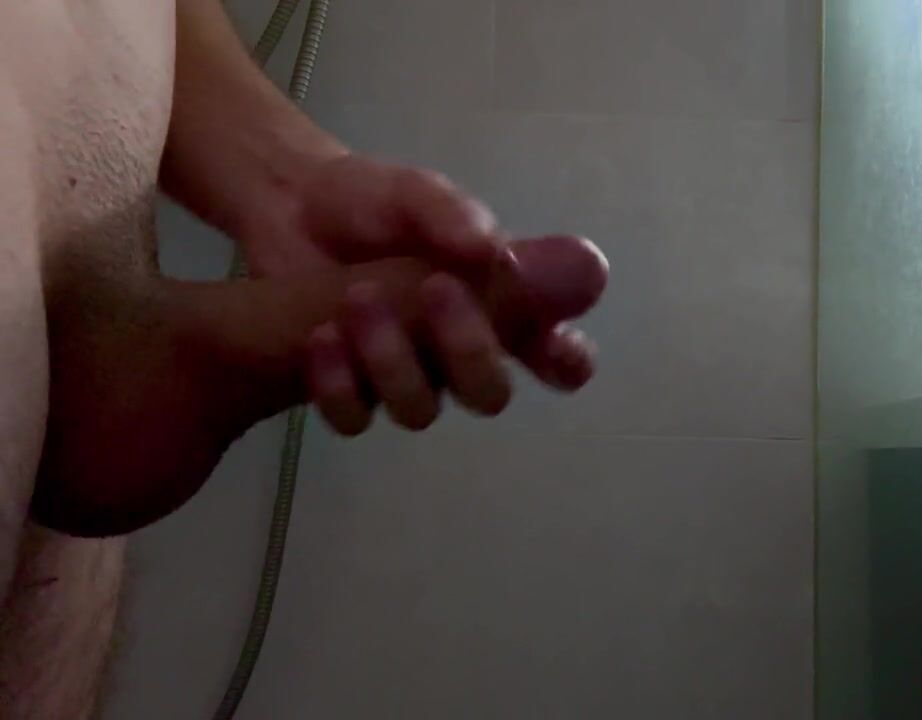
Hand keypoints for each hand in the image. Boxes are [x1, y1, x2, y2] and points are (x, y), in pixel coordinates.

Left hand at [238, 153, 606, 432]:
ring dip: (391, 360)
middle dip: (468, 349)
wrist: (287, 205)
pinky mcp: (347, 390)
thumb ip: (458, 217)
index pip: (557, 356)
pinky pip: (354, 418)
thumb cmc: (372, 201)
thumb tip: (495, 253)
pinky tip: (321, 337)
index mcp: (498, 307)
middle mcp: (458, 352)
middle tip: (436, 288)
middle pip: (490, 394)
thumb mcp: (416, 193)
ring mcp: (403, 378)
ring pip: (421, 411)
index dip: (565, 362)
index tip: (551, 344)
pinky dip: (338, 384)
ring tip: (356, 298)